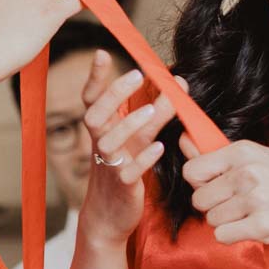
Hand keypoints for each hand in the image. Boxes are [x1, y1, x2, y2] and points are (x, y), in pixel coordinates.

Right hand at [79, 53, 182, 247]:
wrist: (111, 214)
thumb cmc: (125, 169)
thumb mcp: (136, 138)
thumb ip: (154, 111)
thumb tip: (176, 82)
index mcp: (103, 130)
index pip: (92, 99)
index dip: (95, 77)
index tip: (102, 53)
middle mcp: (101, 144)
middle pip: (96, 115)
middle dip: (115, 94)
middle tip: (137, 75)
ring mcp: (110, 165)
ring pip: (111, 142)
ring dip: (131, 124)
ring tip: (151, 110)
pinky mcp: (122, 186)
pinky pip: (129, 172)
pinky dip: (143, 159)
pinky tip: (158, 147)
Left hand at [179, 139, 268, 248]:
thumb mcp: (259, 158)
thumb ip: (218, 154)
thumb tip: (182, 139)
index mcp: (243, 151)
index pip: (192, 171)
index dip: (200, 184)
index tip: (218, 187)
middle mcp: (247, 172)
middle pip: (199, 199)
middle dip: (213, 206)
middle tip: (239, 205)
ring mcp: (254, 200)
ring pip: (211, 219)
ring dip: (226, 222)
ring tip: (252, 215)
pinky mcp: (261, 226)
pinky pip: (223, 236)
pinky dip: (234, 236)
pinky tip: (255, 227)